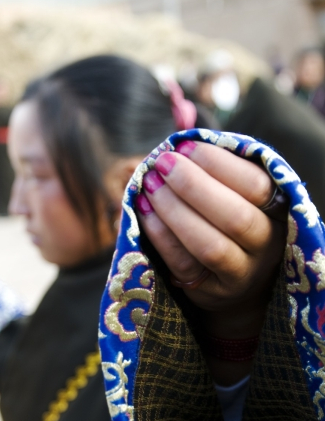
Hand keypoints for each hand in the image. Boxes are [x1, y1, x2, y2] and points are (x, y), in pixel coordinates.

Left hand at [136, 141, 287, 337]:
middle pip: (235, 217)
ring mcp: (240, 273)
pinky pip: (183, 263)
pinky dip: (160, 234)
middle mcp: (266, 245)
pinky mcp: (210, 291)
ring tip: (149, 184)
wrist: (234, 279)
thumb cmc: (230, 221)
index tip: (186, 146)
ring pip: (208, 245)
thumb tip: (180, 129)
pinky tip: (143, 210)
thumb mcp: (235, 193)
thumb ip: (217, 168)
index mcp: (278, 211)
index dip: (219, 164)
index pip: (256, 185)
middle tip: (162, 163)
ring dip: (173, 211)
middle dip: (193, 186)